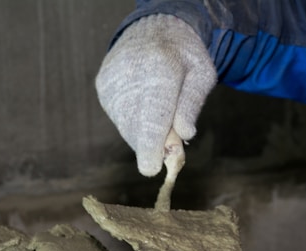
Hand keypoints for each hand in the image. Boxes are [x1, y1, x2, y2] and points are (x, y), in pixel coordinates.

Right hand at [95, 14, 216, 175]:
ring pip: (126, 125)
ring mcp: (112, 80)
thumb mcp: (202, 74)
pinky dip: (134, 124)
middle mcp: (130, 72)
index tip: (151, 168)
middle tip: (173, 147)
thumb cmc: (185, 57)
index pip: (153, 112)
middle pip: (138, 124)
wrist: (154, 29)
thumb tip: (185, 134)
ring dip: (145, 135)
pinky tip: (146, 110)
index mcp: (160, 67)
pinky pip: (119, 118)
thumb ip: (192, 104)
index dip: (151, 143)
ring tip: (162, 120)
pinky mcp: (103, 86)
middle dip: (154, 144)